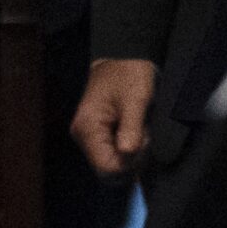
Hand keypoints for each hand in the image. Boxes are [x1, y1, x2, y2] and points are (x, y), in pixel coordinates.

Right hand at [72, 57, 156, 177]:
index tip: (143, 142)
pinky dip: (127, 150)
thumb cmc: (129, 74)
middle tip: (144, 137)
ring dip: (131, 156)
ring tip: (140, 132)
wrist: (123, 57)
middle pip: (107, 171)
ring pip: (111, 165)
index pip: (107, 168)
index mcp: (87, 128)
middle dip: (131, 162)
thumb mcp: (136, 99)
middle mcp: (83, 136)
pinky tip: (135, 133)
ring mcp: (88, 137)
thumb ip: (132, 129)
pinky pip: (112, 155)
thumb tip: (127, 155)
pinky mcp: (96, 135)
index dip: (130, 163)